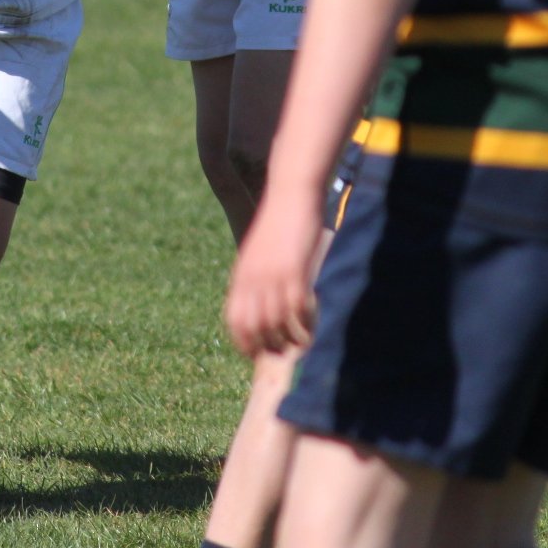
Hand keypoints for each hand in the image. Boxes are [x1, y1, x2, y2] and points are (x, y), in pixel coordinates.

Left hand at [224, 195, 324, 358]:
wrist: (291, 194)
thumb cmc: (279, 224)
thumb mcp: (259, 253)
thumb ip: (256, 277)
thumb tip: (261, 303)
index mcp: (241, 276)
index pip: (235, 321)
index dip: (244, 342)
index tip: (256, 353)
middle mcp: (253, 279)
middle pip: (253, 328)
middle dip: (267, 347)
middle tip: (283, 353)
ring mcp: (272, 276)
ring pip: (275, 323)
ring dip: (289, 340)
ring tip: (301, 344)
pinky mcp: (294, 270)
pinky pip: (297, 309)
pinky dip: (305, 324)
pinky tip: (313, 327)